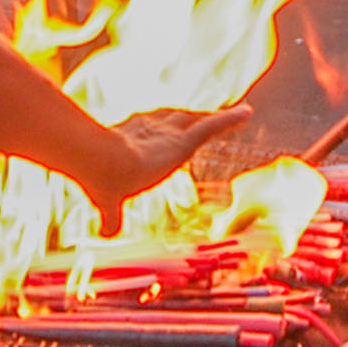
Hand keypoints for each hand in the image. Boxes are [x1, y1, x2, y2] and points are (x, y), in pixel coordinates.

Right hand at [80, 105, 252, 221]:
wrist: (100, 163)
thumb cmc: (99, 179)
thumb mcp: (106, 201)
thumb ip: (111, 217)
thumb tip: (107, 233)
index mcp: (131, 140)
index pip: (151, 132)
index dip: (161, 131)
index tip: (169, 130)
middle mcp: (151, 132)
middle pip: (176, 121)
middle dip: (190, 119)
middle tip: (205, 117)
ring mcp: (168, 135)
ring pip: (195, 121)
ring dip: (215, 118)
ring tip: (235, 114)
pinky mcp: (182, 142)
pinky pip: (211, 127)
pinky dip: (230, 119)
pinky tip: (248, 114)